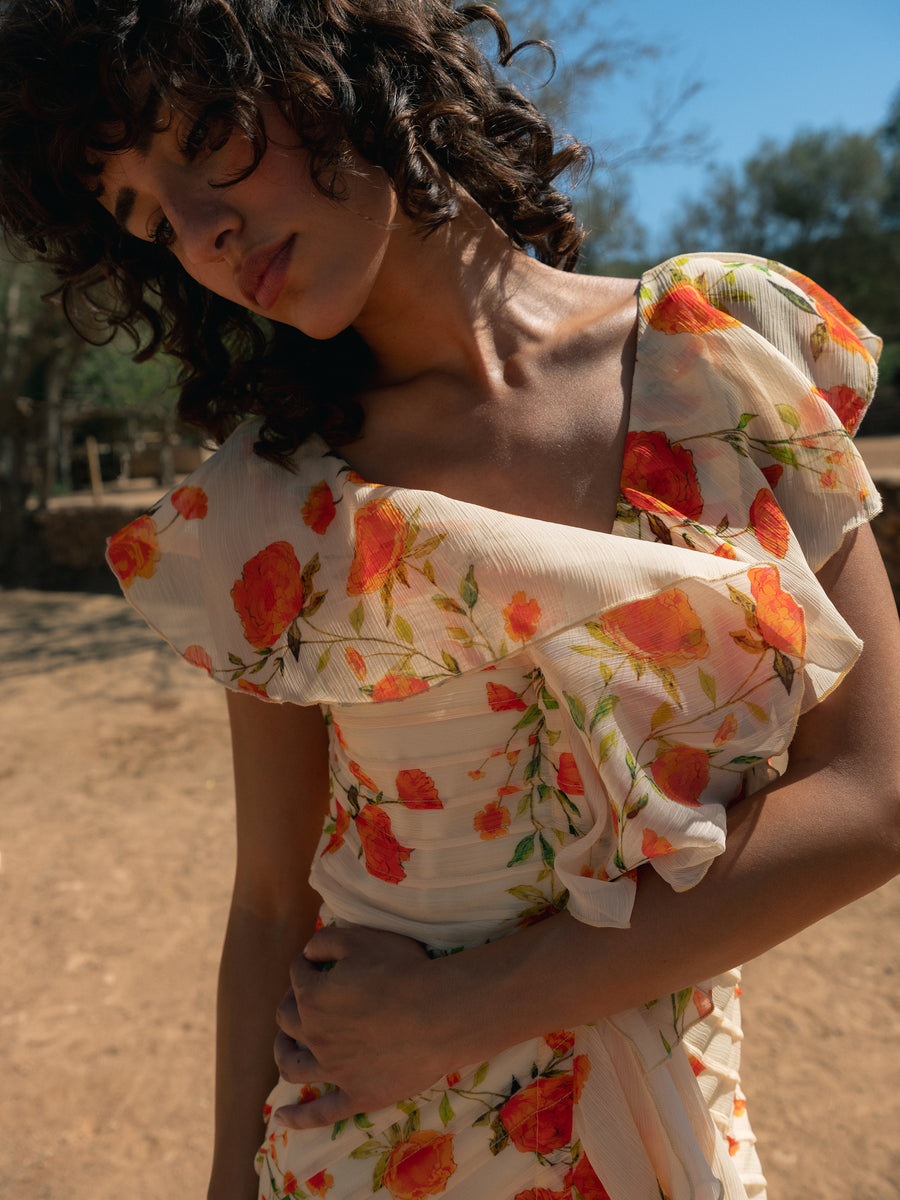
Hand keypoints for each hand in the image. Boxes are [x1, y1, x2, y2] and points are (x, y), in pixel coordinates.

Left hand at [272, 924, 458, 1128]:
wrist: (440, 1014)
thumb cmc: (402, 971)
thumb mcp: (360, 939)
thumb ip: (325, 941)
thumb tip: (307, 953)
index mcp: (312, 997)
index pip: (297, 975)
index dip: (305, 965)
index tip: (316, 962)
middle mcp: (315, 1035)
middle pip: (287, 1019)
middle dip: (291, 1002)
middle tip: (303, 996)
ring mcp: (335, 1071)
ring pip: (292, 1065)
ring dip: (282, 1052)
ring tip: (284, 1046)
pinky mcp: (357, 1096)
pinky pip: (320, 1114)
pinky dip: (298, 1118)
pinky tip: (281, 1118)